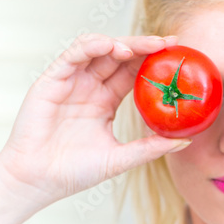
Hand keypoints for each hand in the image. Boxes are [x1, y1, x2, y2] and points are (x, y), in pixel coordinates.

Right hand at [0, 33, 190, 208]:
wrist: (38, 180)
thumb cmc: (74, 172)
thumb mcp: (119, 159)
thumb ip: (149, 148)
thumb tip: (185, 142)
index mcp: (105, 102)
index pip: (133, 73)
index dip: (153, 62)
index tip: (178, 56)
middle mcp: (90, 87)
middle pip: (120, 57)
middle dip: (144, 46)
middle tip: (168, 43)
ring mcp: (71, 81)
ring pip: (99, 49)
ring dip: (121, 43)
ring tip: (143, 46)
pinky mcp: (52, 79)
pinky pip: (74, 54)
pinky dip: (93, 45)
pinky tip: (111, 46)